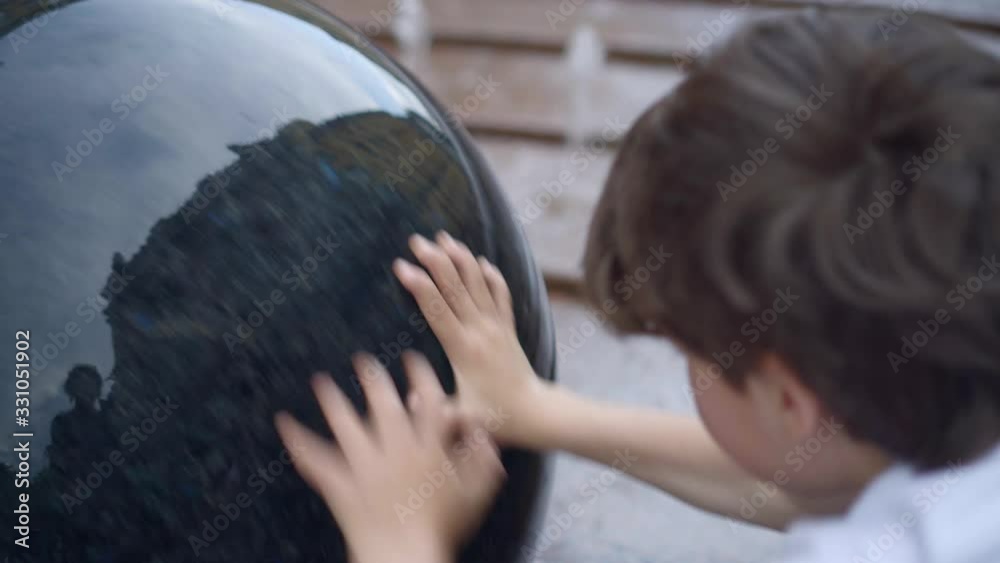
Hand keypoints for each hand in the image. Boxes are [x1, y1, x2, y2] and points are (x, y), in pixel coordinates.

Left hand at [274, 352, 505, 562]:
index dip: (420, 376)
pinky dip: (299, 441)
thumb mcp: (476, 493)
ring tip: (321, 382)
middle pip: (384, 405)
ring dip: (333, 401)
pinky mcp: (342, 485)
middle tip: (363, 360)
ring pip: (346, 425)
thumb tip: (485, 433)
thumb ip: (482, 459)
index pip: (427, 402)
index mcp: (428, 449)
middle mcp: (395, 451)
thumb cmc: (442, 529)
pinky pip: (316, 459)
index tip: (411, 359)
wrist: (404, 557)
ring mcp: (365, 467)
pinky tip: (285, 424)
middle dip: (373, 378)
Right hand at [393, 232, 545, 444]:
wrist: (536, 413)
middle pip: (455, 287)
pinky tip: (481, 261)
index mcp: (463, 349)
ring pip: (478, 283)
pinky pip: (501, 294)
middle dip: (435, 260)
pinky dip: (491, 275)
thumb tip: (408, 402)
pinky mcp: (508, 327)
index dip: (419, 286)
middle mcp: (481, 330)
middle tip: (416, 241)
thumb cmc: (496, 418)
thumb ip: (436, 411)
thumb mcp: (463, 418)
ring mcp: (497, 326)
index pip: (437, 310)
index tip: (401, 266)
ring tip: (444, 237)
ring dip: (461, 258)